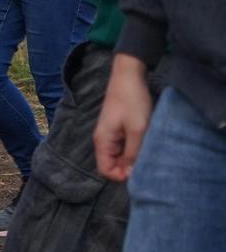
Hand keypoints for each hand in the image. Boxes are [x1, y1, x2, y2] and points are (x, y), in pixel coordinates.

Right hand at [95, 54, 153, 180]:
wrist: (129, 76)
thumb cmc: (132, 102)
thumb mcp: (137, 130)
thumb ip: (133, 154)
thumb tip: (130, 174)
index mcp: (103, 141)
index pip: (106, 170)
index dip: (121, 175)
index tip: (140, 169)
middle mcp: (103, 140)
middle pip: (113, 164)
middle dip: (129, 166)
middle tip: (148, 158)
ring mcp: (111, 133)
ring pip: (120, 155)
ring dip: (134, 156)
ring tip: (148, 147)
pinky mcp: (118, 127)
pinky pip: (124, 145)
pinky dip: (135, 146)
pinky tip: (146, 139)